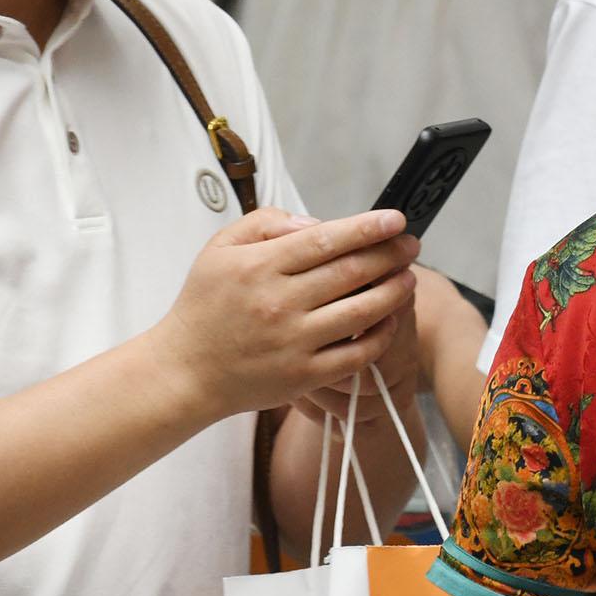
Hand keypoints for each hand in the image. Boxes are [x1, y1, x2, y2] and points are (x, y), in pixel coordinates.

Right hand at [142, 207, 419, 424]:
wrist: (183, 372)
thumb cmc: (205, 305)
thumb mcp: (220, 250)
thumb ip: (266, 223)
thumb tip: (315, 222)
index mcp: (259, 267)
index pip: (326, 240)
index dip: (368, 227)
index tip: (395, 219)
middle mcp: (279, 303)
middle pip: (353, 272)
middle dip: (392, 254)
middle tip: (412, 245)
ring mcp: (293, 342)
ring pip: (363, 311)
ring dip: (395, 291)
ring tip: (409, 278)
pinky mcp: (303, 376)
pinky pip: (356, 353)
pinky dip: (381, 335)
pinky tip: (390, 319)